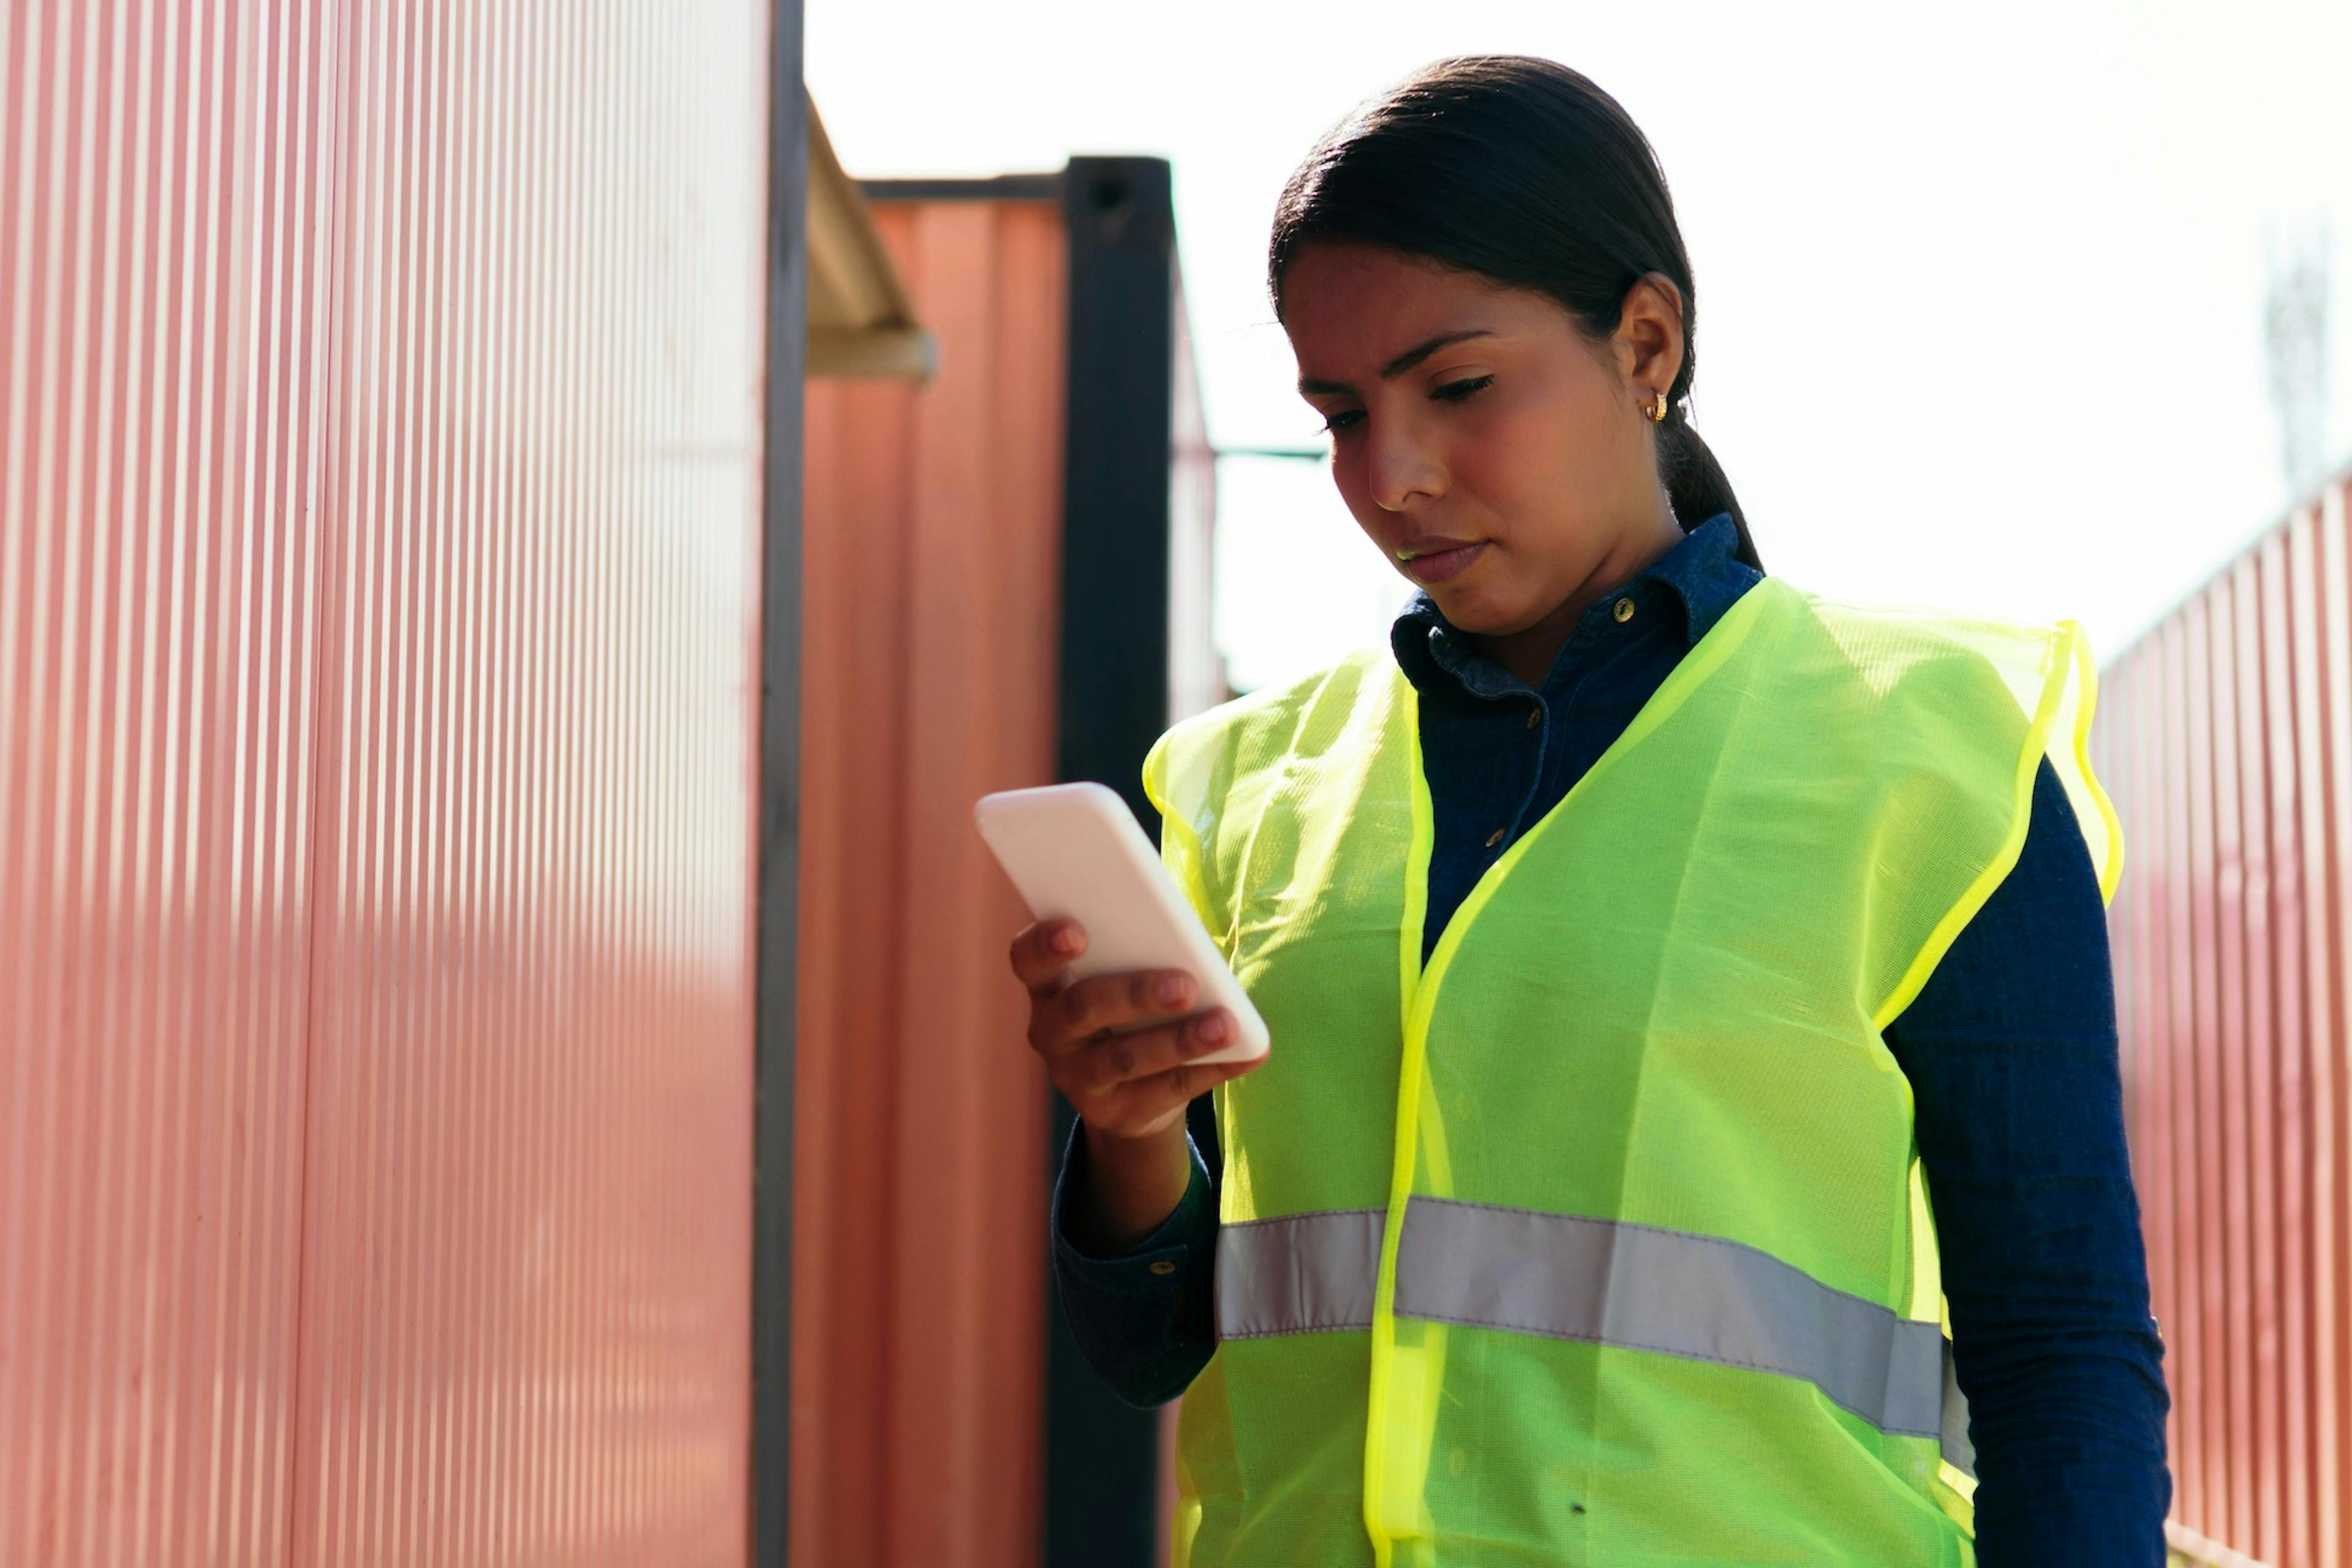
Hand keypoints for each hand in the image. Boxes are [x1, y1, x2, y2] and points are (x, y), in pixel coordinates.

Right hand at [1009, 917, 1261, 1142]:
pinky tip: (1247, 1053)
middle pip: (1083, 1009)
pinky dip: (1212, 1069)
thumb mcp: (1123, 979)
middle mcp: (1052, 1035)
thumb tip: (1190, 942)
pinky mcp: (1116, 1114)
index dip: (1044, 946)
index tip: (1077, 931)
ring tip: (1226, 1025)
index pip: (1028, 961)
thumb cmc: (1129, 1011)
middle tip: (1184, 985)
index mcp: (1049, 988)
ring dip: (1180, 1040)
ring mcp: (1079, 1079)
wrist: (1131, 1093)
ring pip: (1126, 1058)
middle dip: (1134, 994)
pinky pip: (1167, 1090)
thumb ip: (1139, 955)